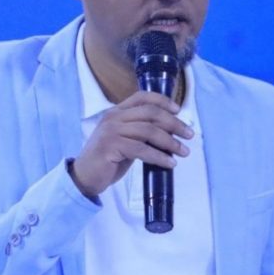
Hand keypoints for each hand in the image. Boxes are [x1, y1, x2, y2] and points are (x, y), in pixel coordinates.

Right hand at [70, 91, 193, 197]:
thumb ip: (140, 134)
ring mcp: (111, 131)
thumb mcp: (125, 142)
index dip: (163, 101)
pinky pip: (142, 149)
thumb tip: (167, 135)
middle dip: (174, 123)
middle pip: (151, 113)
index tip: (179, 111)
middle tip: (189, 135)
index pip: (142, 97)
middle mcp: (113, 117)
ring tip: (184, 151)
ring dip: (170, 142)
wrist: (84, 177)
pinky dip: (159, 156)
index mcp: (116, 112)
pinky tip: (170, 163)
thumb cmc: (107, 160)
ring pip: (149, 131)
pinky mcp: (111, 147)